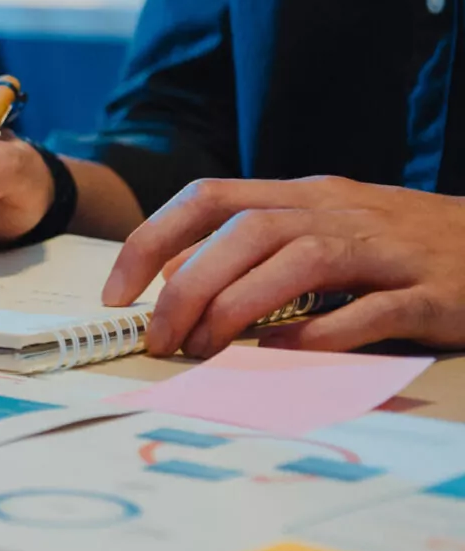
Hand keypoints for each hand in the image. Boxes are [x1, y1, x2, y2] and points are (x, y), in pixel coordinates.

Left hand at [102, 176, 464, 355]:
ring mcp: (389, 249)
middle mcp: (341, 212)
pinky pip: (370, 310)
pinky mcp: (433, 294)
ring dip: (240, 305)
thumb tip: (174, 280)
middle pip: (247, 231)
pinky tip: (283, 356)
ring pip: (301, 260)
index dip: (152, 242)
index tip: (117, 295)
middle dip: (188, 286)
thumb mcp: (322, 232)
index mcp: (306, 195)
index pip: (210, 198)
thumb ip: (253, 250)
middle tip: (159, 340)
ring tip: (206, 347)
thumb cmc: (401, 246)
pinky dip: (320, 334)